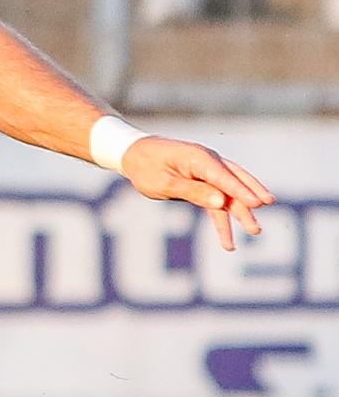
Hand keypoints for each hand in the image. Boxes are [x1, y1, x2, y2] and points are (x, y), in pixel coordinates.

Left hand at [123, 135, 273, 249]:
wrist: (134, 154)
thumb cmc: (146, 167)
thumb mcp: (164, 183)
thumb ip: (192, 192)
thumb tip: (221, 202)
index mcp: (199, 159)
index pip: (224, 177)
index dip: (242, 191)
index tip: (259, 204)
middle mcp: (209, 162)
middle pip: (235, 183)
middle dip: (250, 201)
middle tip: (263, 215)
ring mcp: (209, 172)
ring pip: (231, 194)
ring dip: (241, 213)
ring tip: (255, 231)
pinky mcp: (205, 182)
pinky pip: (218, 202)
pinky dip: (223, 219)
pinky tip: (228, 242)